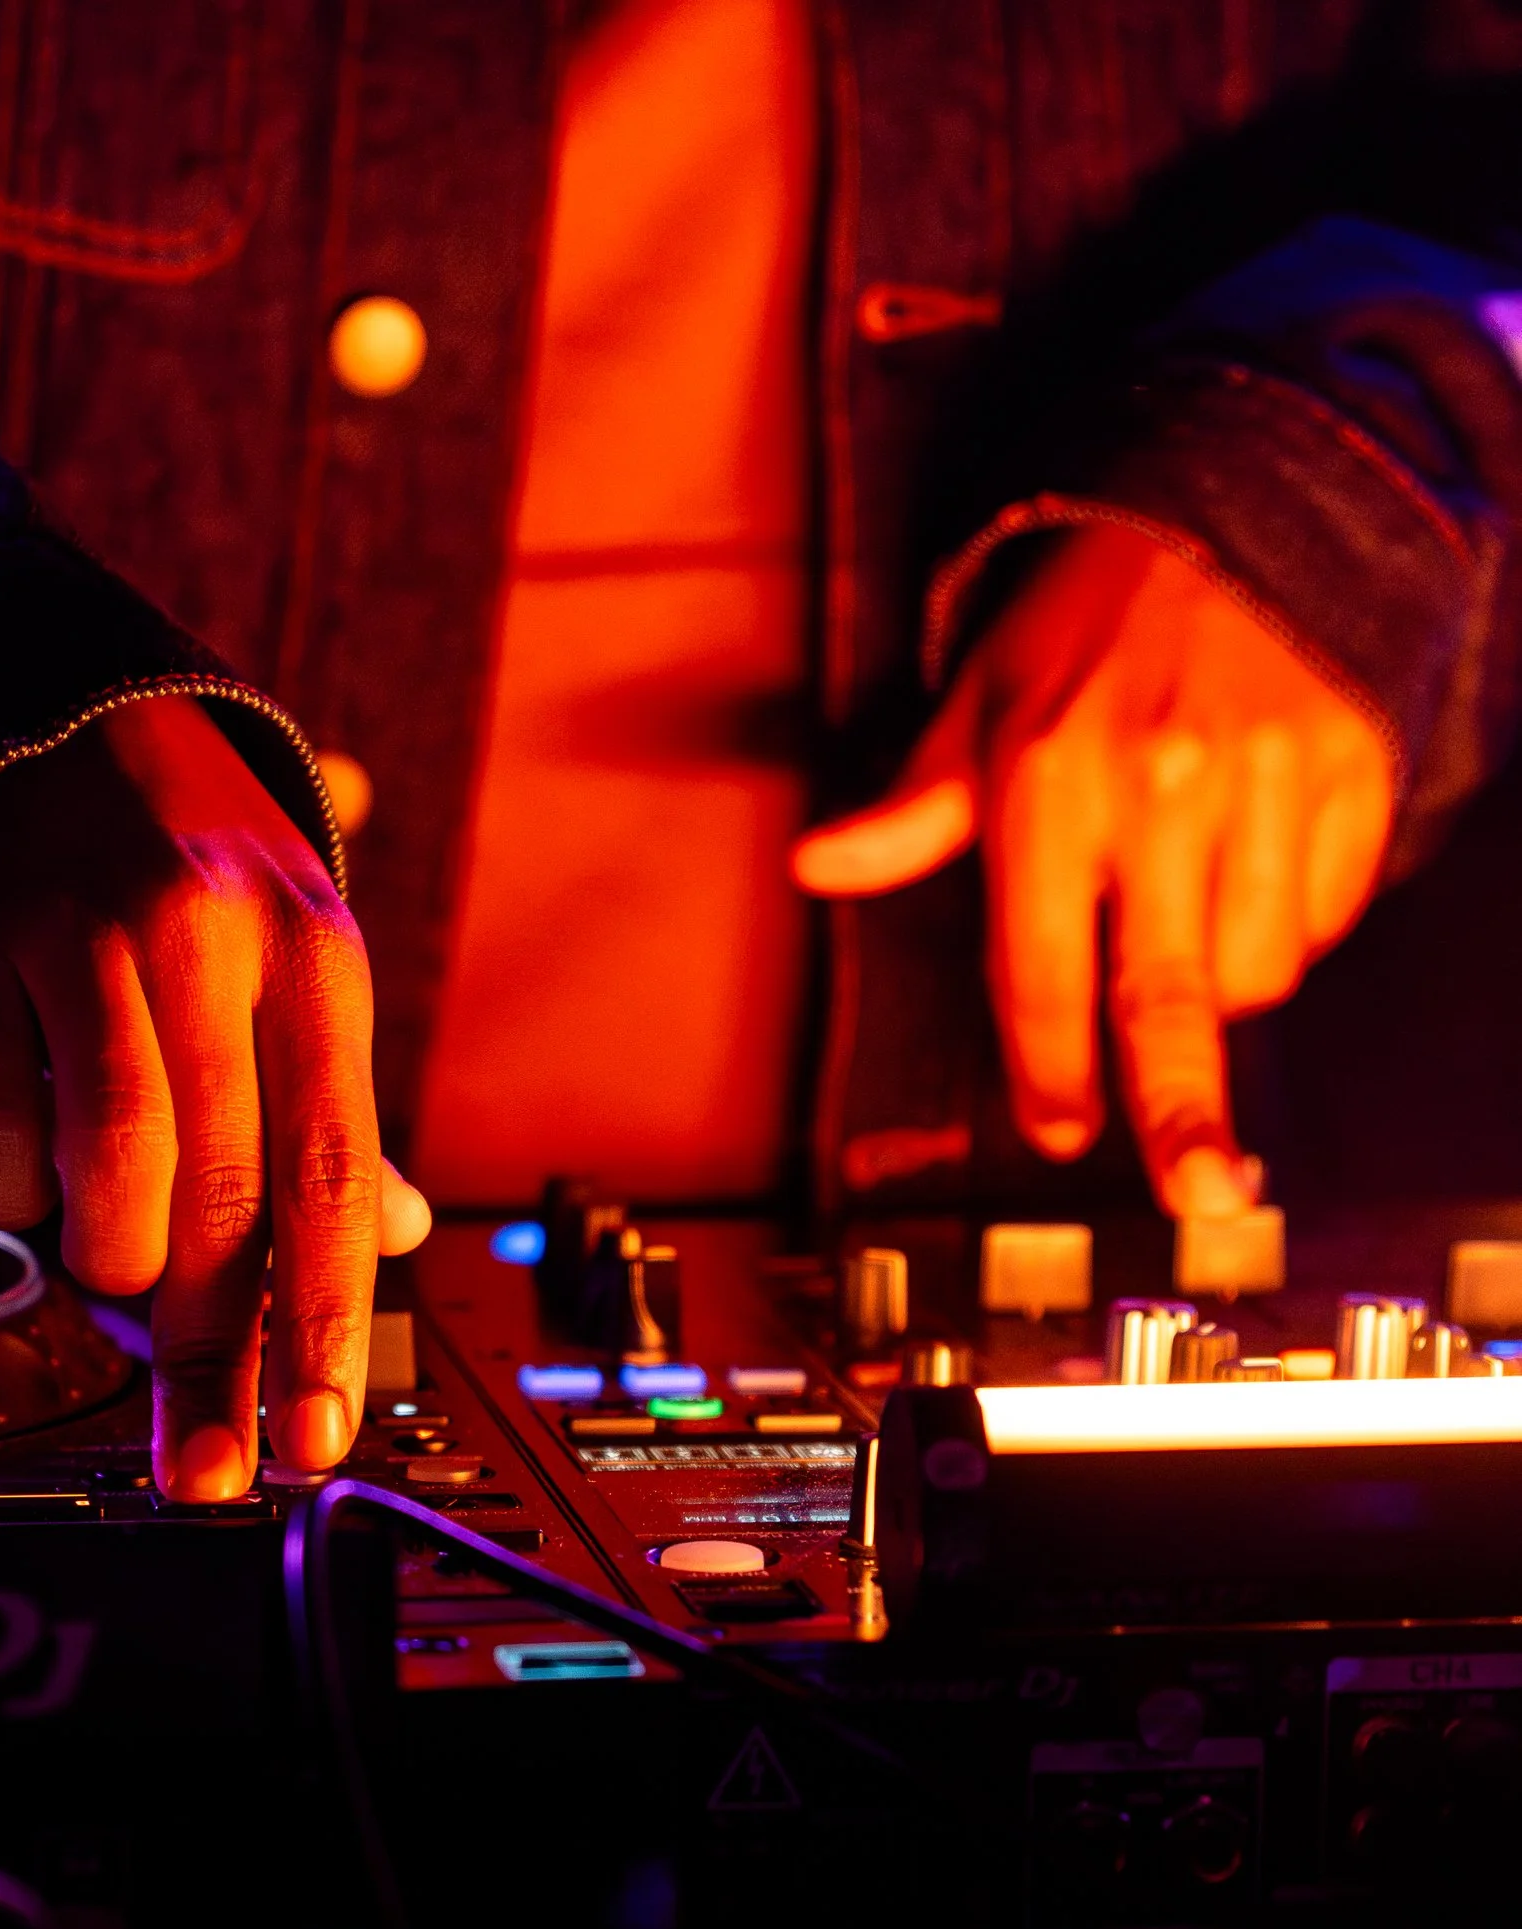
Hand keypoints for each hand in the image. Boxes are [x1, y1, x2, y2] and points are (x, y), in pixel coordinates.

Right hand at [0, 696, 430, 1498]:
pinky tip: (31, 1155)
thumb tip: (388, 1238)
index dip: (324, 1326)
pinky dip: (13, 1188)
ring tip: (116, 1246)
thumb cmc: (181, 878)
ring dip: (111, 1258)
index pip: (332, 1176)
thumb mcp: (290, 966)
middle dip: (213, 1361)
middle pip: (220, 1205)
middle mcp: (205, 941)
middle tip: (201, 1461)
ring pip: (106, 1181)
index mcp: (311, 959)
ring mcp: (77, 937)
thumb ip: (329, 1111)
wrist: (37, 718)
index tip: (313, 1442)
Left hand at [791, 519, 1393, 1217]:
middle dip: (1183, 1110)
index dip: (1050, 1065)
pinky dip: (1294, 920)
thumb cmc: (1094, 613)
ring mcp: (1265, 779)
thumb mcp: (985, 694)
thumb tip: (822, 863)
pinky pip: (1326, 908)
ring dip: (1223, 986)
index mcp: (1051, 777)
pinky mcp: (1350, 769)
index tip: (1059, 1131)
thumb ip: (917, 807)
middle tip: (1202, 1194)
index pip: (1042, 964)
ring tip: (1191, 919)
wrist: (1244, 490)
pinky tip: (1257, 869)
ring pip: (1254, 967)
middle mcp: (1159, 786)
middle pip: (1167, 998)